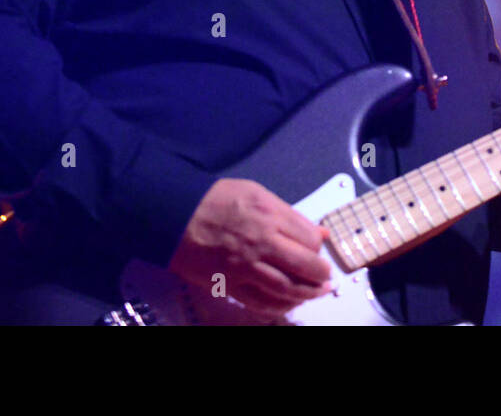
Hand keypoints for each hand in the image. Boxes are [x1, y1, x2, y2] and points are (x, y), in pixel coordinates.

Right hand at [168, 178, 332, 319]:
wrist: (175, 216)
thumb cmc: (215, 200)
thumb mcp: (257, 193)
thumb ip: (290, 214)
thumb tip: (320, 232)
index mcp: (269, 215)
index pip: (310, 239)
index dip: (318, 247)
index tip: (316, 250)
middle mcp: (261, 243)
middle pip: (305, 266)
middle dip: (321, 275)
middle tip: (325, 277)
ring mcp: (245, 267)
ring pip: (287, 289)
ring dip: (307, 294)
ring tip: (316, 293)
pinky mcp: (231, 285)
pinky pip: (262, 303)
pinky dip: (280, 306)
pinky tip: (289, 303)